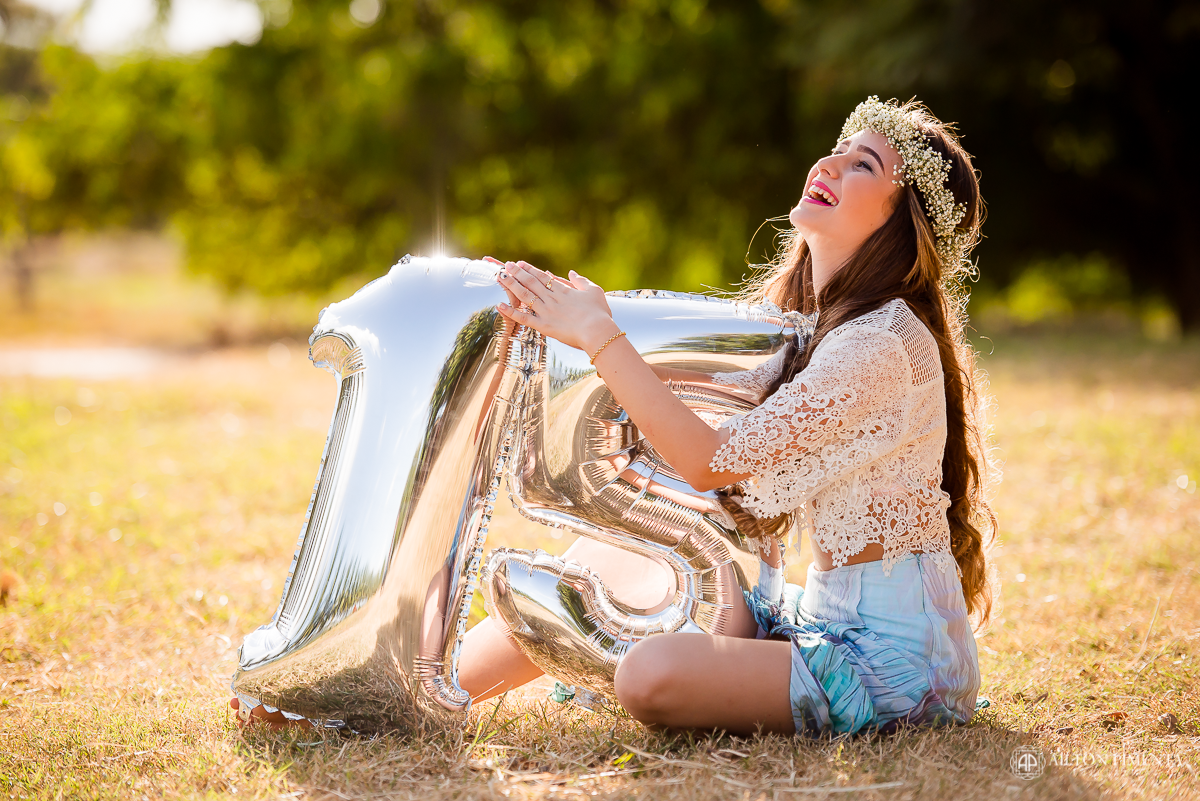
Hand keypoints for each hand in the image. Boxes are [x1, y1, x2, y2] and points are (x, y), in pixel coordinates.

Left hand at [495, 260, 618, 353]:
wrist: (597, 331)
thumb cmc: (599, 313)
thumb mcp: (594, 291)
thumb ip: (581, 281)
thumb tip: (572, 272)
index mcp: (563, 290)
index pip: (542, 277)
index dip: (530, 269)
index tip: (520, 263)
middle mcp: (551, 298)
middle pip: (530, 283)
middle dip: (517, 273)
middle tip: (506, 266)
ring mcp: (546, 312)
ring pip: (524, 296)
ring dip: (511, 285)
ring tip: (500, 277)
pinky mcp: (543, 326)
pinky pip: (524, 318)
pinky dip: (511, 312)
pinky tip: (499, 305)